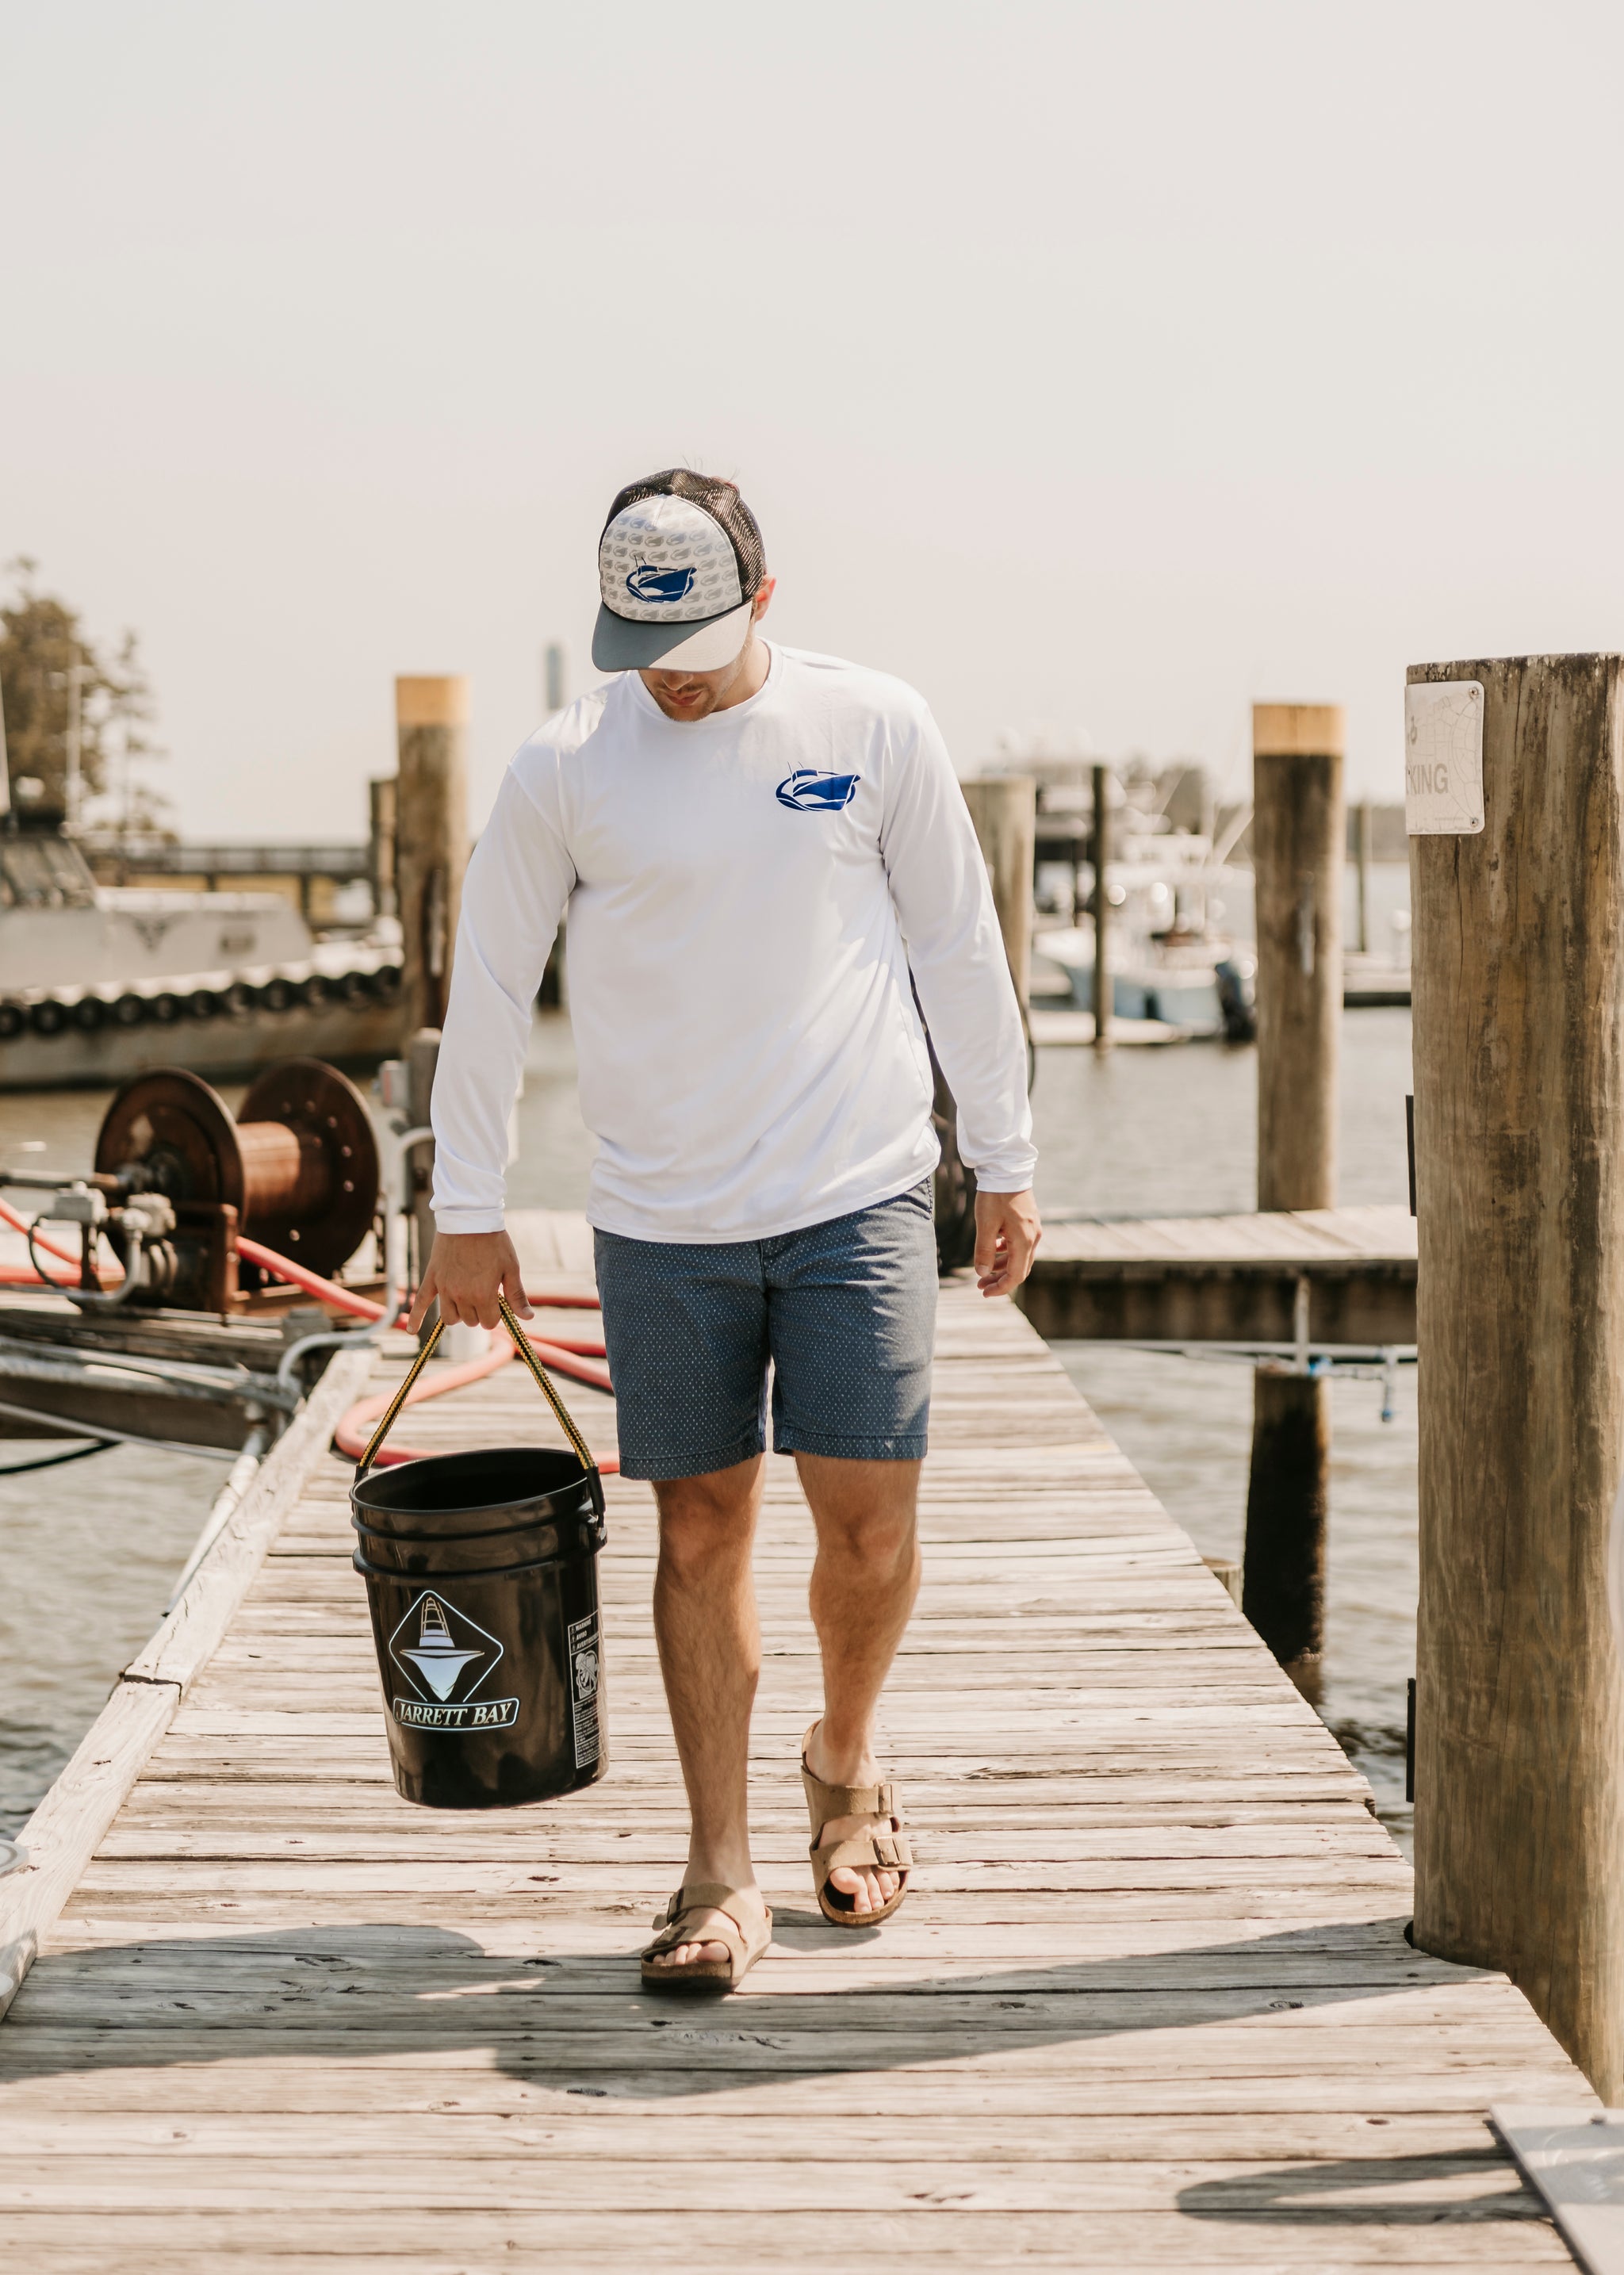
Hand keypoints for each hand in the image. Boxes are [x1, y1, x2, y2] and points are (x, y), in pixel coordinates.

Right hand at [406, 1230, 533, 1332]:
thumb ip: (517, 1296)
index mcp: (482, 1295)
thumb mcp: (511, 1268)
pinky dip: (415, 1318)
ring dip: (460, 1314)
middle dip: (480, 1312)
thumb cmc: (494, 1242)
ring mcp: (444, 1288)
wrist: (469, 1217)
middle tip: (485, 1293)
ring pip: (450, 1317)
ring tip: (467, 1300)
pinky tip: (410, 1330)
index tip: (498, 1301)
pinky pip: (421, 1302)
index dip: (495, 1314)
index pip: (488, 1323)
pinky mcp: (432, 1278)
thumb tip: (528, 1318)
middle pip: (470, 1321)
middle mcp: (461, 1295)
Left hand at [973, 1189, 1040, 1297]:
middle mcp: (1033, 1237)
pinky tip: (992, 1250)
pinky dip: (1006, 1252)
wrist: (1006, 1168)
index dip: (1001, 1288)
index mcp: (1024, 1240)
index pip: (1016, 1275)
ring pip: (1019, 1257)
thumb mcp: (985, 1225)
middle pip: (1019, 1269)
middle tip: (980, 1285)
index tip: (984, 1292)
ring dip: (1002, 1266)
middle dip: (1000, 1280)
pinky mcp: (1028, 1222)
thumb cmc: (995, 1195)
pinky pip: (1019, 1245)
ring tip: (983, 1271)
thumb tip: (982, 1274)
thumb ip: (984, 1251)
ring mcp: (1032, 1229)